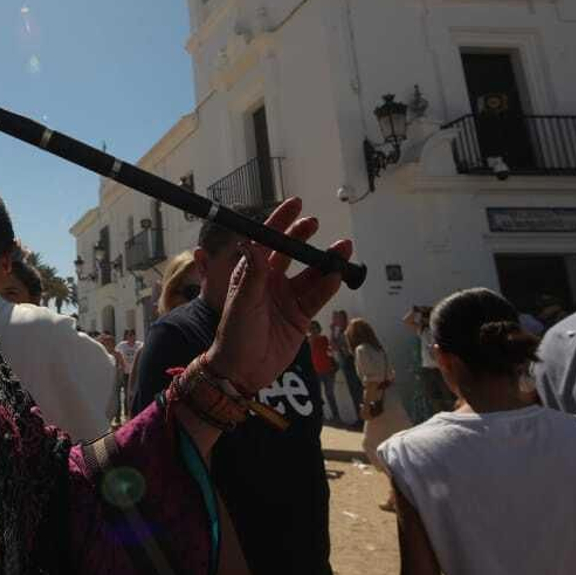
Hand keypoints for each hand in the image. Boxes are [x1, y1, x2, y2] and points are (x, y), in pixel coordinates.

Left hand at [204, 198, 353, 392]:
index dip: (280, 222)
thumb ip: (252, 275)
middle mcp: (270, 282)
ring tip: (342, 249)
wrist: (243, 369)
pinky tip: (337, 276)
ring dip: (325, 261)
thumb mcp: (242, 302)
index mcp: (251, 273)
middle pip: (291, 253)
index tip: (295, 205)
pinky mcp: (300, 316)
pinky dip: (328, 286)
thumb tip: (252, 245)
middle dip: (303, 237)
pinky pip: (318, 296)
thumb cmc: (234, 334)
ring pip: (311, 274)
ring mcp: (287, 298)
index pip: (267, 241)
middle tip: (315, 224)